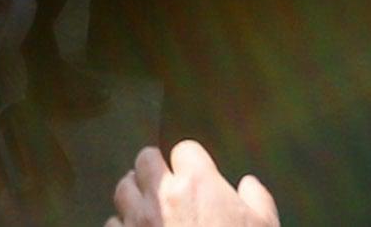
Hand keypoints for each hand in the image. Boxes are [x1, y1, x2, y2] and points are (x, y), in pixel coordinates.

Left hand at [109, 141, 279, 226]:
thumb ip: (257, 200)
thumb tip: (248, 185)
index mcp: (196, 185)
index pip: (185, 149)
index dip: (192, 163)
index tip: (197, 176)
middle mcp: (160, 197)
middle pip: (145, 160)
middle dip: (155, 169)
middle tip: (167, 184)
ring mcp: (137, 222)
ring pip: (123, 190)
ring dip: (135, 196)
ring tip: (149, 208)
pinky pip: (113, 225)